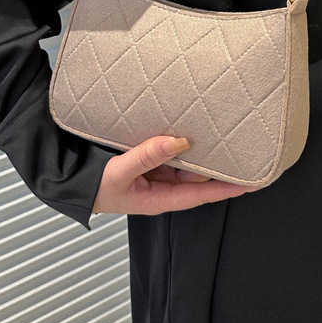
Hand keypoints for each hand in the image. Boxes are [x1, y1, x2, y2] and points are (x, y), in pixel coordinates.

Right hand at [92, 135, 256, 214]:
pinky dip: (179, 137)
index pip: (201, 194)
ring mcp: (156, 170)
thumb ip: (147, 156)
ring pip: (185, 157)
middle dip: (218, 161)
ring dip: (198, 146)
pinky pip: (169, 147)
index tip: (252, 182)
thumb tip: (178, 141)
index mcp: (159, 198)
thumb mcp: (119, 173)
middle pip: (197, 172)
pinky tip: (188, 124)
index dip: (227, 188)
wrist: (69, 179)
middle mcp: (162, 184)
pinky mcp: (147, 156)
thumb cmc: (92, 188)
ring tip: (218, 128)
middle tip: (241, 144)